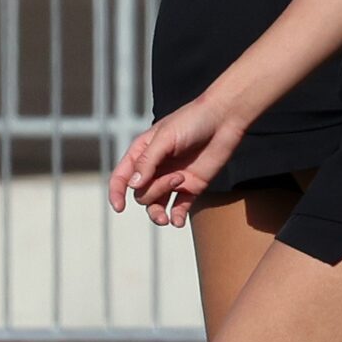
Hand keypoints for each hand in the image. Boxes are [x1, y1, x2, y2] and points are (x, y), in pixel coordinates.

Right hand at [109, 93, 243, 227]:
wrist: (225, 119)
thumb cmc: (192, 121)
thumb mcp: (166, 137)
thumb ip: (149, 161)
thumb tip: (133, 185)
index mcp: (142, 154)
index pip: (121, 177)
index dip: (116, 193)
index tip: (119, 207)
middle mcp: (155, 168)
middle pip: (142, 194)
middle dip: (155, 192)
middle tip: (177, 178)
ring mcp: (173, 179)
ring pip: (156, 204)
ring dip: (159, 213)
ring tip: (169, 216)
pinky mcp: (192, 186)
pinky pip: (179, 207)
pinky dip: (176, 217)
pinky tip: (177, 223)